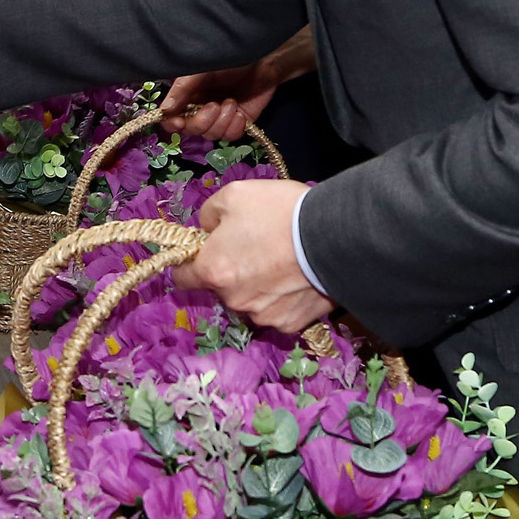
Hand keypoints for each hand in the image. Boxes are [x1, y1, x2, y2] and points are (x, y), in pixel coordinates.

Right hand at [160, 28, 317, 139]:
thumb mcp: (201, 69)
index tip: (179, 122)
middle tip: (214, 105)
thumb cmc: (229, 57)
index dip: (173, 124)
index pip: (171, 118)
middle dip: (202, 122)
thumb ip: (182, 89)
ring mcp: (219, 118)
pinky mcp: (237, 123)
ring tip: (231, 102)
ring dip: (222, 121)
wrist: (264, 60)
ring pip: (211, 135)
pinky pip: (229, 136)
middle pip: (191, 131)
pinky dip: (234, 126)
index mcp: (186, 95)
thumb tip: (165, 110)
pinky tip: (239, 112)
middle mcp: (200, 109)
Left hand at [172, 180, 332, 332]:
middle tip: (257, 246)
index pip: (183, 278)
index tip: (204, 254)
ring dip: (259, 286)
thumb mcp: (234, 195)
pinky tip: (297, 277)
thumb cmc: (280, 212)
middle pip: (222, 287)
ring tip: (282, 261)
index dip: (190, 264)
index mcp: (213, 270)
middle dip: (233, 270)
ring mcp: (263, 315)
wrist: (335, 236)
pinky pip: (278, 310)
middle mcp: (234, 299)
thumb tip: (207, 230)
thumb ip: (209, 215)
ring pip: (251, 301)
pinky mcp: (291, 323)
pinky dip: (284, 298)